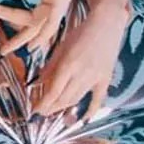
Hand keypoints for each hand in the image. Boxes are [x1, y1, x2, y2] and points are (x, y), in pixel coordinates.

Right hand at [0, 0, 83, 60]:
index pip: (34, 12)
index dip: (17, 20)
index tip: (0, 22)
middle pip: (39, 24)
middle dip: (21, 38)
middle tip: (6, 50)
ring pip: (43, 25)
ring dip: (25, 38)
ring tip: (9, 49)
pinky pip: (50, 19)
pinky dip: (40, 32)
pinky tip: (30, 43)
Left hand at [33, 2, 126, 118]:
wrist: (107, 25)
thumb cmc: (81, 33)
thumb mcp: (61, 46)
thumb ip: (50, 66)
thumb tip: (37, 82)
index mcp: (69, 64)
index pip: (53, 90)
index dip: (44, 103)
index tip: (35, 110)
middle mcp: (82, 73)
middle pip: (64, 98)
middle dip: (51, 107)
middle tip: (41, 112)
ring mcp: (95, 78)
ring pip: (77, 99)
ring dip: (64, 108)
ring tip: (54, 111)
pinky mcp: (105, 79)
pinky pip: (98, 99)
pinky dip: (91, 110)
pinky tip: (83, 119)